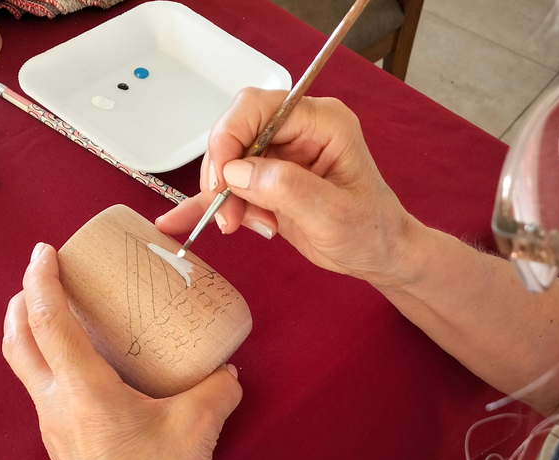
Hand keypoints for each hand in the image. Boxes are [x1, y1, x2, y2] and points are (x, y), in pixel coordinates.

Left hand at [3, 243, 241, 459]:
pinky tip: (83, 365)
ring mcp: (54, 425)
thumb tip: (225, 372)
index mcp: (84, 390)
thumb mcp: (197, 428)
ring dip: (30, 331)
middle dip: (22, 300)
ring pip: (25, 366)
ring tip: (57, 313)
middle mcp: (57, 404)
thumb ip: (217, 390)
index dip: (42, 281)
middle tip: (42, 276)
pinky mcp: (62, 441)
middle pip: (18, 340)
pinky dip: (49, 361)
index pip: (48, 322)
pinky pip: (43, 388)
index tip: (45, 252)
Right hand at [157, 88, 420, 286]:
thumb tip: (235, 172)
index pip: (258, 107)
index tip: (220, 181)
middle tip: (227, 216)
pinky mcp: (267, 180)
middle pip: (236, 133)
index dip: (229, 137)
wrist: (378, 254)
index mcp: (321, 122)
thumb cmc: (370, 230)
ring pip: (228, 162)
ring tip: (238, 227)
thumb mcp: (334, 213)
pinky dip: (208, 204)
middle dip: (223, 175)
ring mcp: (280, 155)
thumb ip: (286, 188)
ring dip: (223, 197)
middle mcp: (297, 130)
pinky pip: (230, 186)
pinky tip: (180, 221)